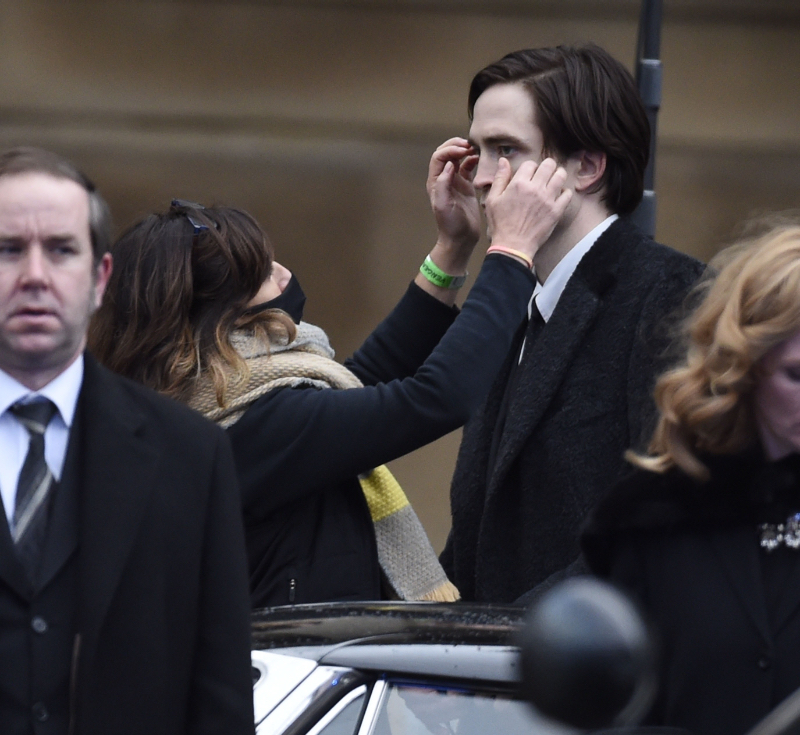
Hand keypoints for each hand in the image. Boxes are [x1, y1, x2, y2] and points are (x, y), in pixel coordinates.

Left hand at [426, 138, 480, 270]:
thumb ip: (443, 184)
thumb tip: (449, 165)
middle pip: (446, 153)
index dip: (450, 150)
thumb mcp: (444, 206)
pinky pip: (468, 167)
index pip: (439, 157)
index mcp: (436, 182)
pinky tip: (478, 159)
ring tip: (474, 149)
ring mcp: (455, 182)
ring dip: (464, 150)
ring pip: (457, 158)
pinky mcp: (466, 186)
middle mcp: (444, 179)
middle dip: (455, 145)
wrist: (461, 238)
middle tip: (468, 145)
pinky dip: (472, 160)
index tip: (464, 151)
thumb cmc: (451, 225)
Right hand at [484, 158, 572, 260]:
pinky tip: (558, 196)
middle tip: (544, 174)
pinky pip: (568, 194)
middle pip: (549, 164)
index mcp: (519, 184)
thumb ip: (499, 179)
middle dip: (546, 166)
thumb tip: (503, 160)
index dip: (529, 168)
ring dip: (557, 175)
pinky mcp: (556, 211)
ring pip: (561, 176)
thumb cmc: (501, 224)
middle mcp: (535, 188)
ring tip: (553, 181)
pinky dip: (564, 192)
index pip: (530, 164)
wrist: (512, 246)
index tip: (528, 175)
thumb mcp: (493, 200)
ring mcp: (548, 199)